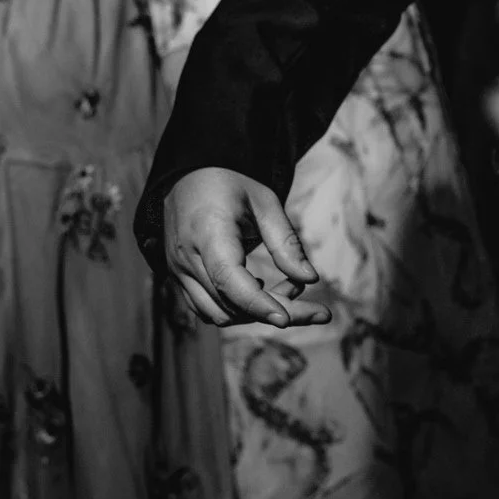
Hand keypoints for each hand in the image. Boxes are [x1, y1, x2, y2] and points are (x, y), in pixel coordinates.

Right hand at [160, 167, 330, 329]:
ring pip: (218, 314)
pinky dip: (239, 310)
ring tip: (289, 286)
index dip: (257, 303)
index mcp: (207, 232)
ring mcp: (178, 273)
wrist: (188, 178)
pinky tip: (261, 290)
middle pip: (230, 303)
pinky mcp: (180, 281)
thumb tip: (310, 279)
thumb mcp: (265, 202)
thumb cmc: (231, 185)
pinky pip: (208, 310)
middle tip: (320, 310)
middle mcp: (186, 258)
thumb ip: (285, 242)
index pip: (228, 277)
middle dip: (276, 310)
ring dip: (257, 313)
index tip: (286, 320)